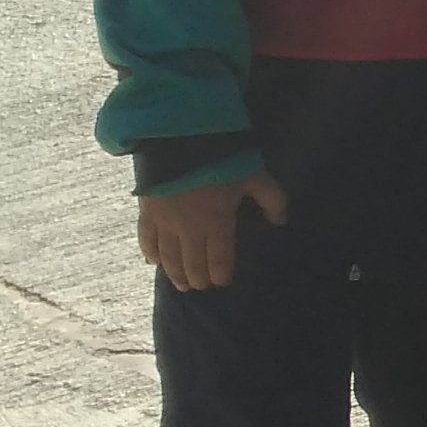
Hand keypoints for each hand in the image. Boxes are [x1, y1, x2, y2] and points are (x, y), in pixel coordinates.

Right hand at [139, 169, 284, 291]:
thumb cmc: (222, 158)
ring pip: (168, 257)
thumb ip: (272, 200)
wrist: (179, 138)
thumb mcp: (256, 176)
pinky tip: (153, 262)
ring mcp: (165, 222)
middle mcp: (189, 229)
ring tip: (180, 285)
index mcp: (217, 223)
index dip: (220, 274)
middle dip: (197, 279)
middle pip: (192, 264)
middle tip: (201, 287)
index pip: (219, 260)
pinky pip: (146, 239)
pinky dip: (150, 253)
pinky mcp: (146, 211)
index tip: (222, 282)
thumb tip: (280, 221)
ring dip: (174, 273)